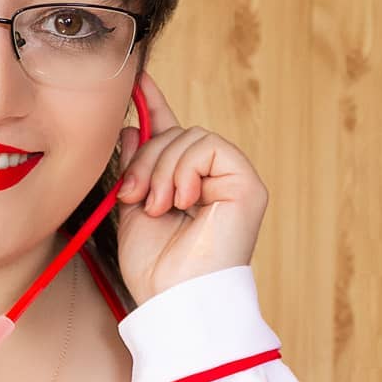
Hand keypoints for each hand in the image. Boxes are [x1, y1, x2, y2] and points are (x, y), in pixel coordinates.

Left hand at [114, 71, 269, 306]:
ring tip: (159, 206)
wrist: (173, 300)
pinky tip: (182, 200)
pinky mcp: (247, 184)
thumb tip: (133, 127)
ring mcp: (233, 180)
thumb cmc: (154, 267)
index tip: (137, 81)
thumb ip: (137, 166)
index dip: (154, 105)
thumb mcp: (134, 207)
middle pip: (176, 134)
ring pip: (190, 137)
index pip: (172, 133)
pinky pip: (210, 147)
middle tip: (137, 197)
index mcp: (187, 183)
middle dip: (147, 160)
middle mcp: (213, 179)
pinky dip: (186, 170)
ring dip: (163, 170)